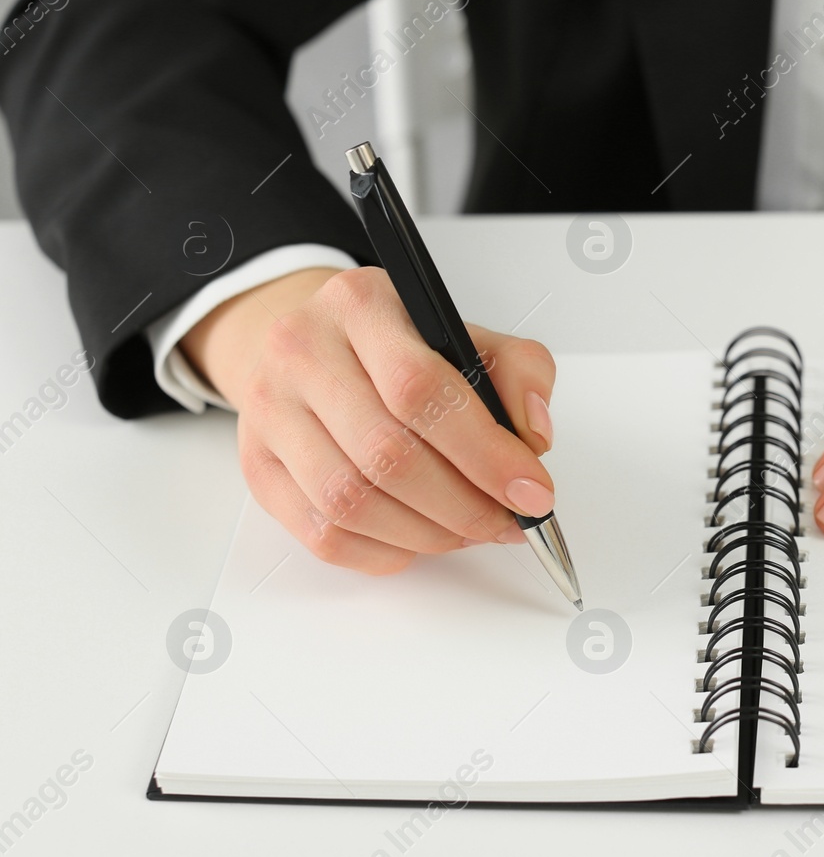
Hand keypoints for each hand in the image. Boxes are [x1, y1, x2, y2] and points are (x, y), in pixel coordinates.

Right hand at [180, 266, 557, 573]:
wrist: (312, 346)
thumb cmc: (398, 347)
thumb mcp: (467, 335)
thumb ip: (519, 373)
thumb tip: (533, 437)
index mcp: (360, 304)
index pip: (422, 389)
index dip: (485, 453)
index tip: (531, 491)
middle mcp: (302, 351)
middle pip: (388, 454)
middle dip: (464, 505)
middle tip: (506, 521)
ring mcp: (270, 412)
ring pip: (352, 502)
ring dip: (427, 534)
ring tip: (467, 531)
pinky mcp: (257, 466)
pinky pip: (321, 533)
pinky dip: (382, 551)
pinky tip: (417, 540)